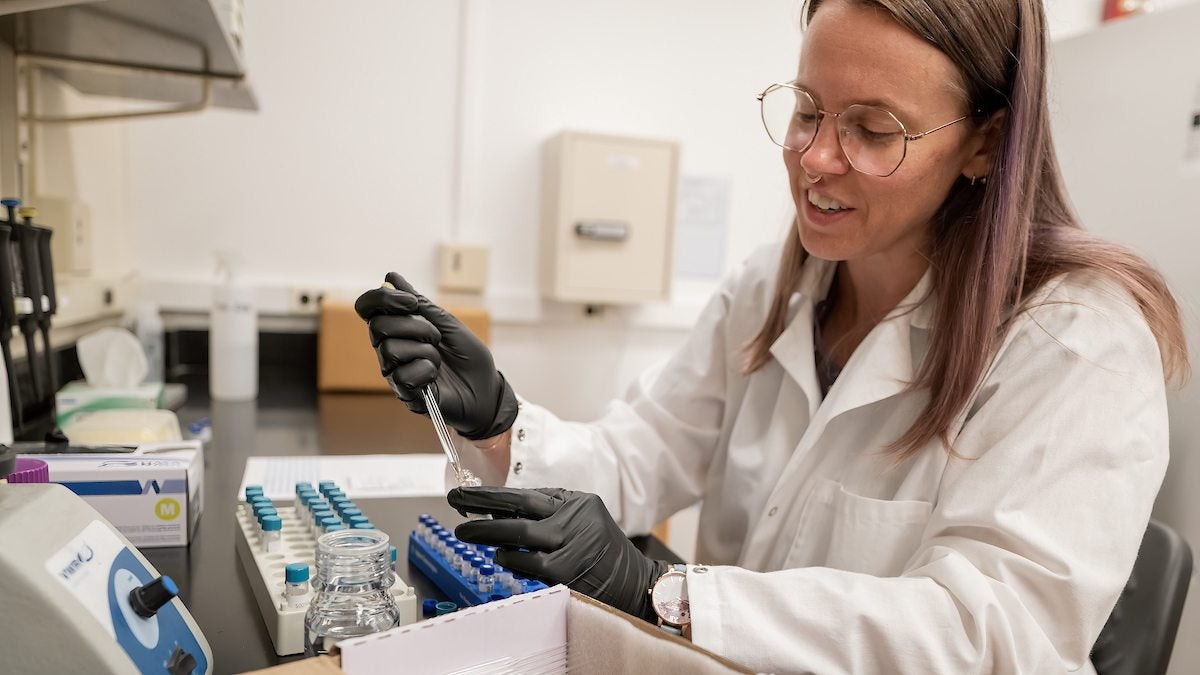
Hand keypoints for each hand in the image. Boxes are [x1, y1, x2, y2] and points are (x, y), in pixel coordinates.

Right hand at [354, 273, 517, 440]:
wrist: (486, 391)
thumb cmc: (468, 358)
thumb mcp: (448, 324)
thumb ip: (420, 304)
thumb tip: (390, 277)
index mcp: (399, 329)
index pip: (369, 308)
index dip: (382, 299)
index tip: (410, 302)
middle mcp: (391, 349)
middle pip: (377, 326)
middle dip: (413, 325)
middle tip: (436, 336)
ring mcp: (395, 372)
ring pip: (389, 350)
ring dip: (424, 350)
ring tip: (439, 359)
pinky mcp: (404, 393)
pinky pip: (402, 375)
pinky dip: (425, 370)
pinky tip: (435, 376)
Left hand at [448, 486, 668, 621]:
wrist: (633, 583)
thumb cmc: (601, 551)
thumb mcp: (583, 518)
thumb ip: (548, 512)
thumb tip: (500, 511)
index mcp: (576, 501)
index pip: (525, 493)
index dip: (490, 494)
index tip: (464, 495)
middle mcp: (574, 519)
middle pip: (518, 510)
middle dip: (481, 510)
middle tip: (457, 510)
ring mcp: (570, 545)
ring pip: (519, 536)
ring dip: (490, 535)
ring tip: (470, 533)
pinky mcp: (566, 571)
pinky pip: (527, 563)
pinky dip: (510, 559)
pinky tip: (502, 557)